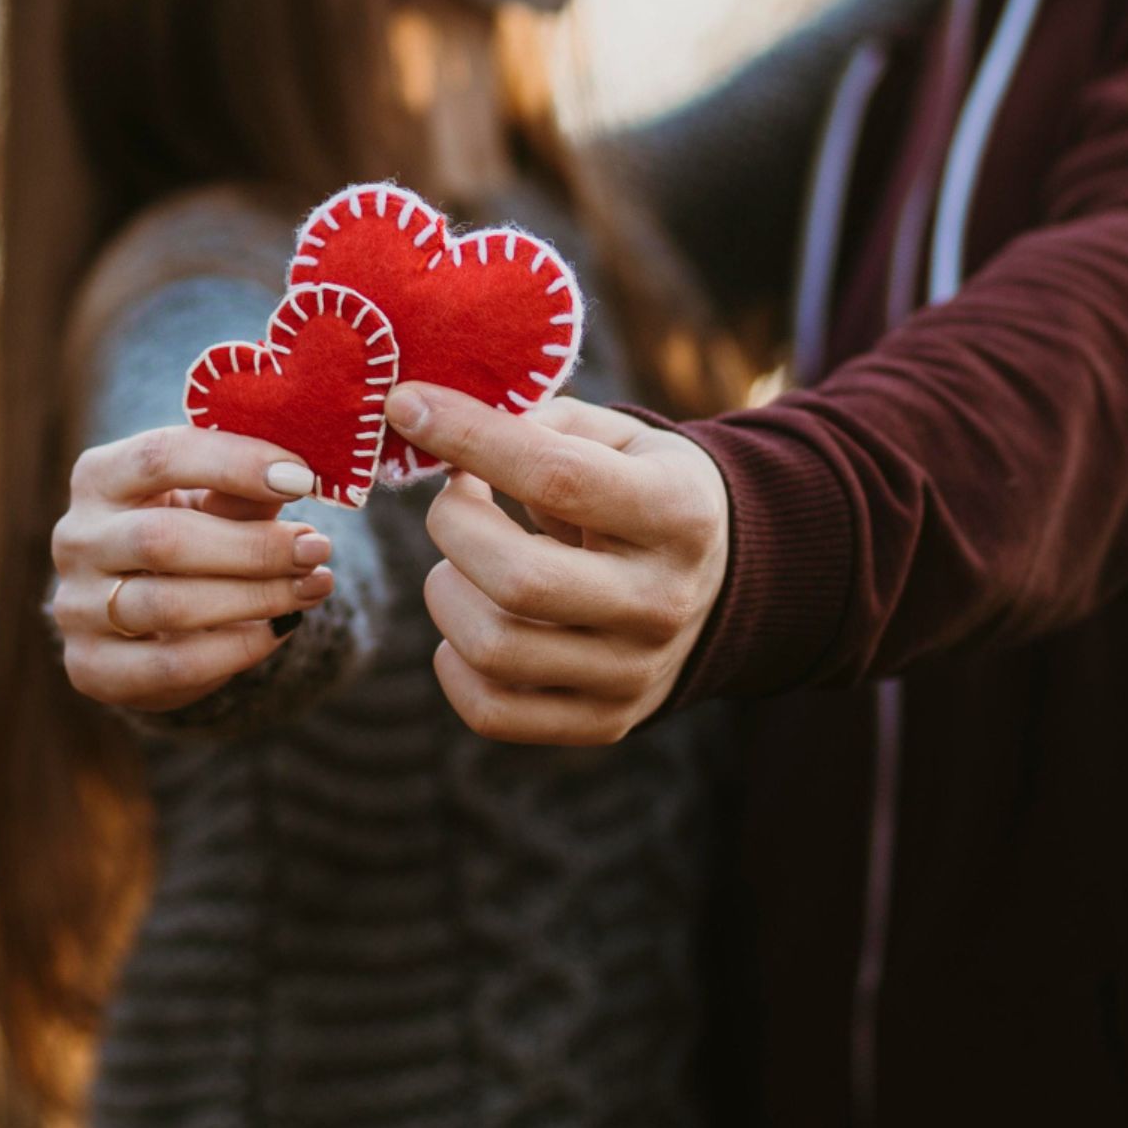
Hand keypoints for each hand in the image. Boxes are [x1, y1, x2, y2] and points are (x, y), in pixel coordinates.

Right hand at [50, 427, 334, 712]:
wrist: (141, 619)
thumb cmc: (186, 538)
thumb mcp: (212, 504)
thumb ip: (245, 493)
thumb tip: (298, 482)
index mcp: (100, 477)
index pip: (160, 457)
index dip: (235, 464)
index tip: (302, 480)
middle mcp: (76, 538)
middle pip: (163, 541)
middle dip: (254, 547)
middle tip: (317, 549)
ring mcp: (76, 606)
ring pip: (170, 606)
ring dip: (256, 598)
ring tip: (313, 587)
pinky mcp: (91, 666)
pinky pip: (173, 664)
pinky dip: (237, 649)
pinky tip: (279, 629)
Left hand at [385, 383, 729, 745]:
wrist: (719, 586)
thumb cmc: (643, 491)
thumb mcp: (620, 438)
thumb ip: (539, 424)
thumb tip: (437, 425)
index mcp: (676, 513)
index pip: (556, 476)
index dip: (470, 437)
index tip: (408, 406)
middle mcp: (662, 600)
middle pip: (518, 580)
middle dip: (453, 526)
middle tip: (454, 501)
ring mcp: (634, 672)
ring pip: (494, 648)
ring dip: (447, 593)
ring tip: (461, 565)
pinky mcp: (605, 721)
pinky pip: (492, 711)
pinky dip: (453, 664)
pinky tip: (468, 620)